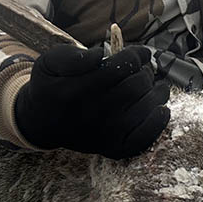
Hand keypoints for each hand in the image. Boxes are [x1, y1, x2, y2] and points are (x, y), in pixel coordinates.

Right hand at [14, 44, 169, 158]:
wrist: (41, 123)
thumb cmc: (50, 87)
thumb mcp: (48, 63)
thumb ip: (72, 55)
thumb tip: (101, 54)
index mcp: (77, 90)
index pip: (120, 67)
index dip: (136, 56)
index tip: (141, 52)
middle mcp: (92, 113)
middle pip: (135, 86)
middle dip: (146, 72)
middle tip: (145, 69)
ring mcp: (105, 134)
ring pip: (145, 108)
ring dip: (158, 92)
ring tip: (156, 85)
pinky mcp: (113, 148)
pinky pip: (144, 138)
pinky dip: (158, 122)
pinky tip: (161, 109)